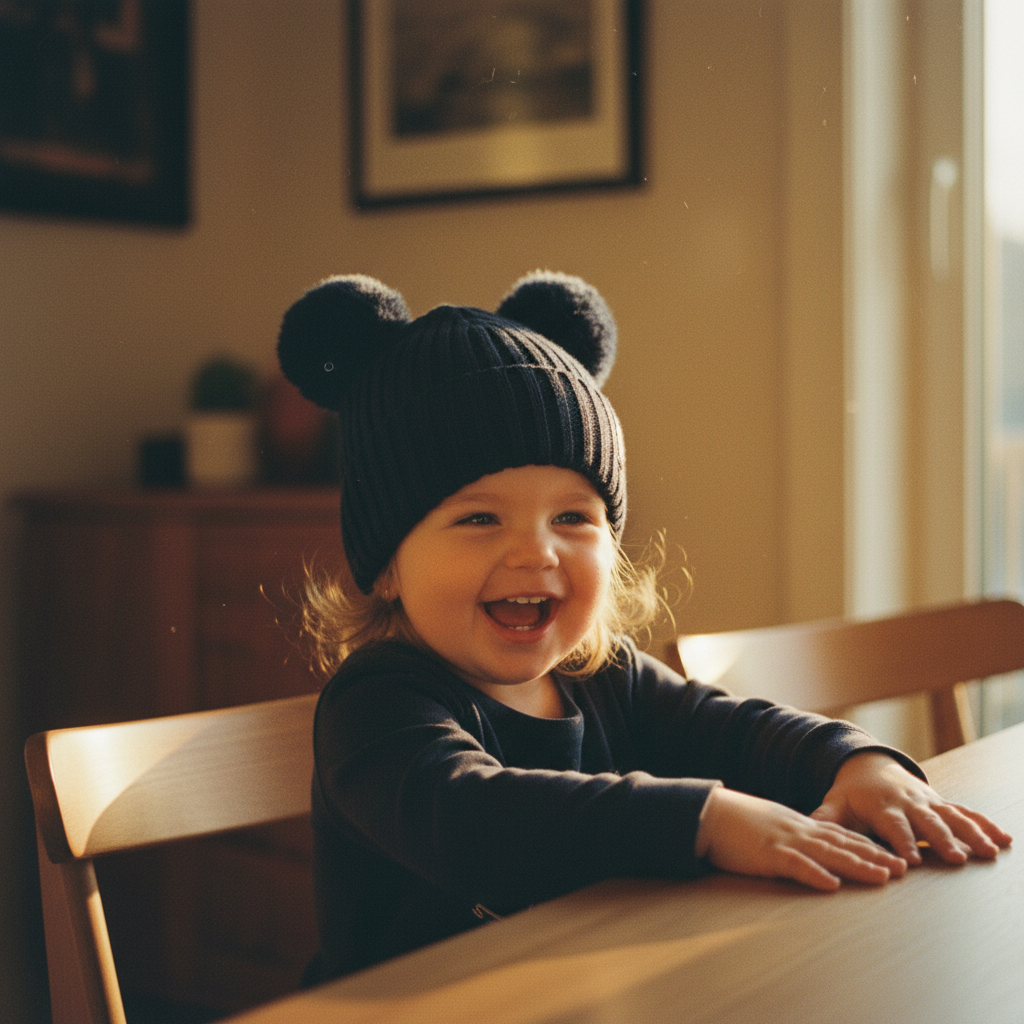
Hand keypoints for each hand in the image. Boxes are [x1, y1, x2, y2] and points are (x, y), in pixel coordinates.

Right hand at [694, 786, 907, 891]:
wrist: (708, 812)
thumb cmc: (735, 821)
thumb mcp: (769, 825)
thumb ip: (790, 836)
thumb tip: (807, 849)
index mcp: (798, 825)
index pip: (840, 836)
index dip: (867, 847)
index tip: (891, 856)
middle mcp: (798, 830)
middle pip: (842, 844)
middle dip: (874, 856)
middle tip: (902, 868)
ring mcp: (784, 840)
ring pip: (828, 854)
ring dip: (856, 865)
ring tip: (882, 877)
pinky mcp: (767, 853)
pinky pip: (795, 865)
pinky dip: (815, 875)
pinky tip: (832, 885)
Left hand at [811, 752, 1012, 865]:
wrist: (869, 766)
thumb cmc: (851, 794)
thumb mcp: (835, 803)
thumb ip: (826, 817)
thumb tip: (807, 827)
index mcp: (882, 805)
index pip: (893, 825)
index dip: (902, 842)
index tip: (911, 862)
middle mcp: (909, 803)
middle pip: (927, 822)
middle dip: (942, 840)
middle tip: (956, 859)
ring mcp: (928, 802)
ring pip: (953, 817)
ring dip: (971, 833)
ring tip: (990, 852)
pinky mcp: (941, 803)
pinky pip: (966, 812)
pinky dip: (985, 824)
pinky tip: (1005, 839)